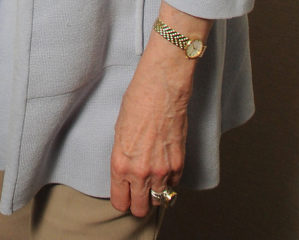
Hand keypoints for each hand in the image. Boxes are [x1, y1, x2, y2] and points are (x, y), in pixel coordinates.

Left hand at [109, 51, 190, 216]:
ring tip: (151, 182)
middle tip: (137, 194)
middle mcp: (141, 172)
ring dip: (154, 194)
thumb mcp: (119, 132)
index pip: (120, 201)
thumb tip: (127, 172)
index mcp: (121, 163)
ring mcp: (162, 170)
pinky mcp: (179, 164)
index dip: (121, 200)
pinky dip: (169, 182)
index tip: (123, 196)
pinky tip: (163, 169)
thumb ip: (123, 157)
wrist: (161, 90)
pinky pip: (173, 185)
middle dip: (137, 203)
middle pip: (140, 208)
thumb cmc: (136, 103)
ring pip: (158, 200)